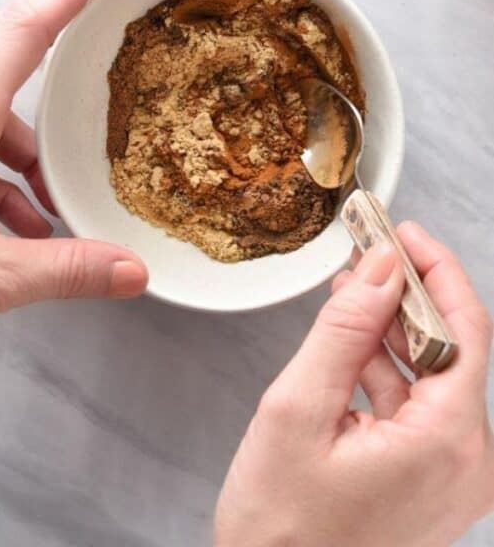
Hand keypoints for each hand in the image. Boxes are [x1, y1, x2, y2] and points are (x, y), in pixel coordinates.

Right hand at [215, 225, 493, 546]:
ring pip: (435, 376)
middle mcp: (467, 463)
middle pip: (453, 348)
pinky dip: (389, 369)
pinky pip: (421, 408)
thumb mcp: (299, 410)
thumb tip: (381, 267)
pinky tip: (353, 341)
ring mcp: (453, 479)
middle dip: (409, 292)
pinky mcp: (431, 485)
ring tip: (353, 287)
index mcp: (449, 445)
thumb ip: (345, 330)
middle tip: (369, 246)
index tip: (401, 230)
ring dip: (395, 328)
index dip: (435, 269)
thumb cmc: (279, 530)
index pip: (465, 328)